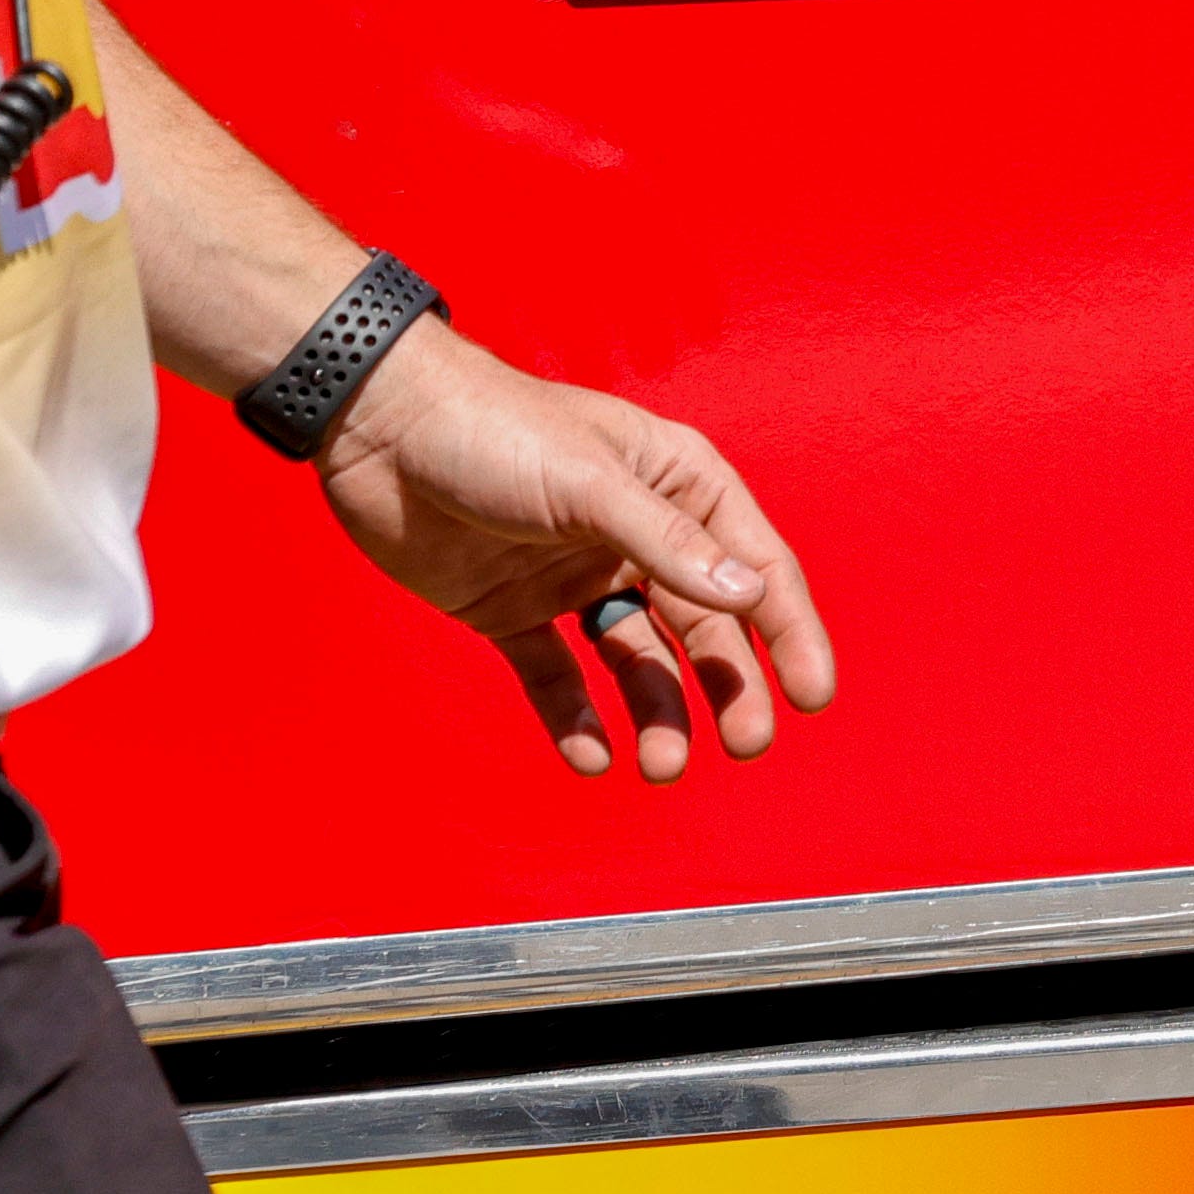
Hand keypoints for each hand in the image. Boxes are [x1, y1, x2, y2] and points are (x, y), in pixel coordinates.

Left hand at [314, 323, 838, 781]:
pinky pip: (556, 676)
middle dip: (727, 688)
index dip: (792, 631)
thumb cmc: (495, 428)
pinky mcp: (512, 611)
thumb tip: (751, 597)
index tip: (815, 696)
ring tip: (660, 767)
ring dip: (656, 712)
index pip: (756, 567)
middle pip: (703, 625)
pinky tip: (590, 756)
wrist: (379, 427)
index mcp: (679, 486)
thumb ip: (668, 544)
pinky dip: (574, 719)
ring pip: (635, 659)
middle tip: (745, 746)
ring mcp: (576, 576)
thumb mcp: (591, 482)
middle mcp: (637, 535)